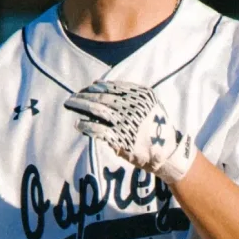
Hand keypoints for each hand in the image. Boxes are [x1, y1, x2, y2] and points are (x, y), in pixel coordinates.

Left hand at [63, 81, 195, 182]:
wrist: (168, 153)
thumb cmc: (156, 127)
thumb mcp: (151, 105)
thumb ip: (131, 95)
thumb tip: (100, 85)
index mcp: (142, 96)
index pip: (113, 87)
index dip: (97, 87)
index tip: (87, 88)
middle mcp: (133, 106)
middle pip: (102, 97)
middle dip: (84, 96)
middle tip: (72, 97)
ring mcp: (126, 122)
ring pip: (97, 110)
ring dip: (81, 106)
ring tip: (70, 105)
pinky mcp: (120, 138)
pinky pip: (98, 129)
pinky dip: (86, 126)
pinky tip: (79, 125)